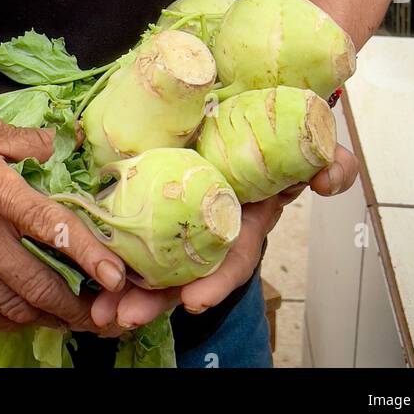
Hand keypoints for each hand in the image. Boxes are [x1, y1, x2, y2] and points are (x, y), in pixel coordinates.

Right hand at [0, 94, 127, 334]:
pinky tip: (25, 316)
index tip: (120, 277)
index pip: (55, 230)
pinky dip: (8, 318)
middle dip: (78, 308)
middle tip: (106, 315)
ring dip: (47, 319)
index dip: (92, 257)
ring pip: (11, 306)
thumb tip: (51, 148)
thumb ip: (22, 141)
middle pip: (39, 286)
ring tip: (74, 320)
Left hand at [89, 142, 358, 330]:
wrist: (251, 96)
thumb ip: (330, 162)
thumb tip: (329, 177)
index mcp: (245, 217)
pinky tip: (83, 257)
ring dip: (123, 285)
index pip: (233, 259)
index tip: (193, 302)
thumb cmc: (276, 130)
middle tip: (121, 316)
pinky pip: (129, 221)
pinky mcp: (150, 188)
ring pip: (151, 257)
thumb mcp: (310, 146)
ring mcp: (178, 209)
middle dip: (154, 300)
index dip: (216, 282)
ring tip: (96, 308)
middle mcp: (209, 223)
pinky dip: (108, 241)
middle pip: (183, 271)